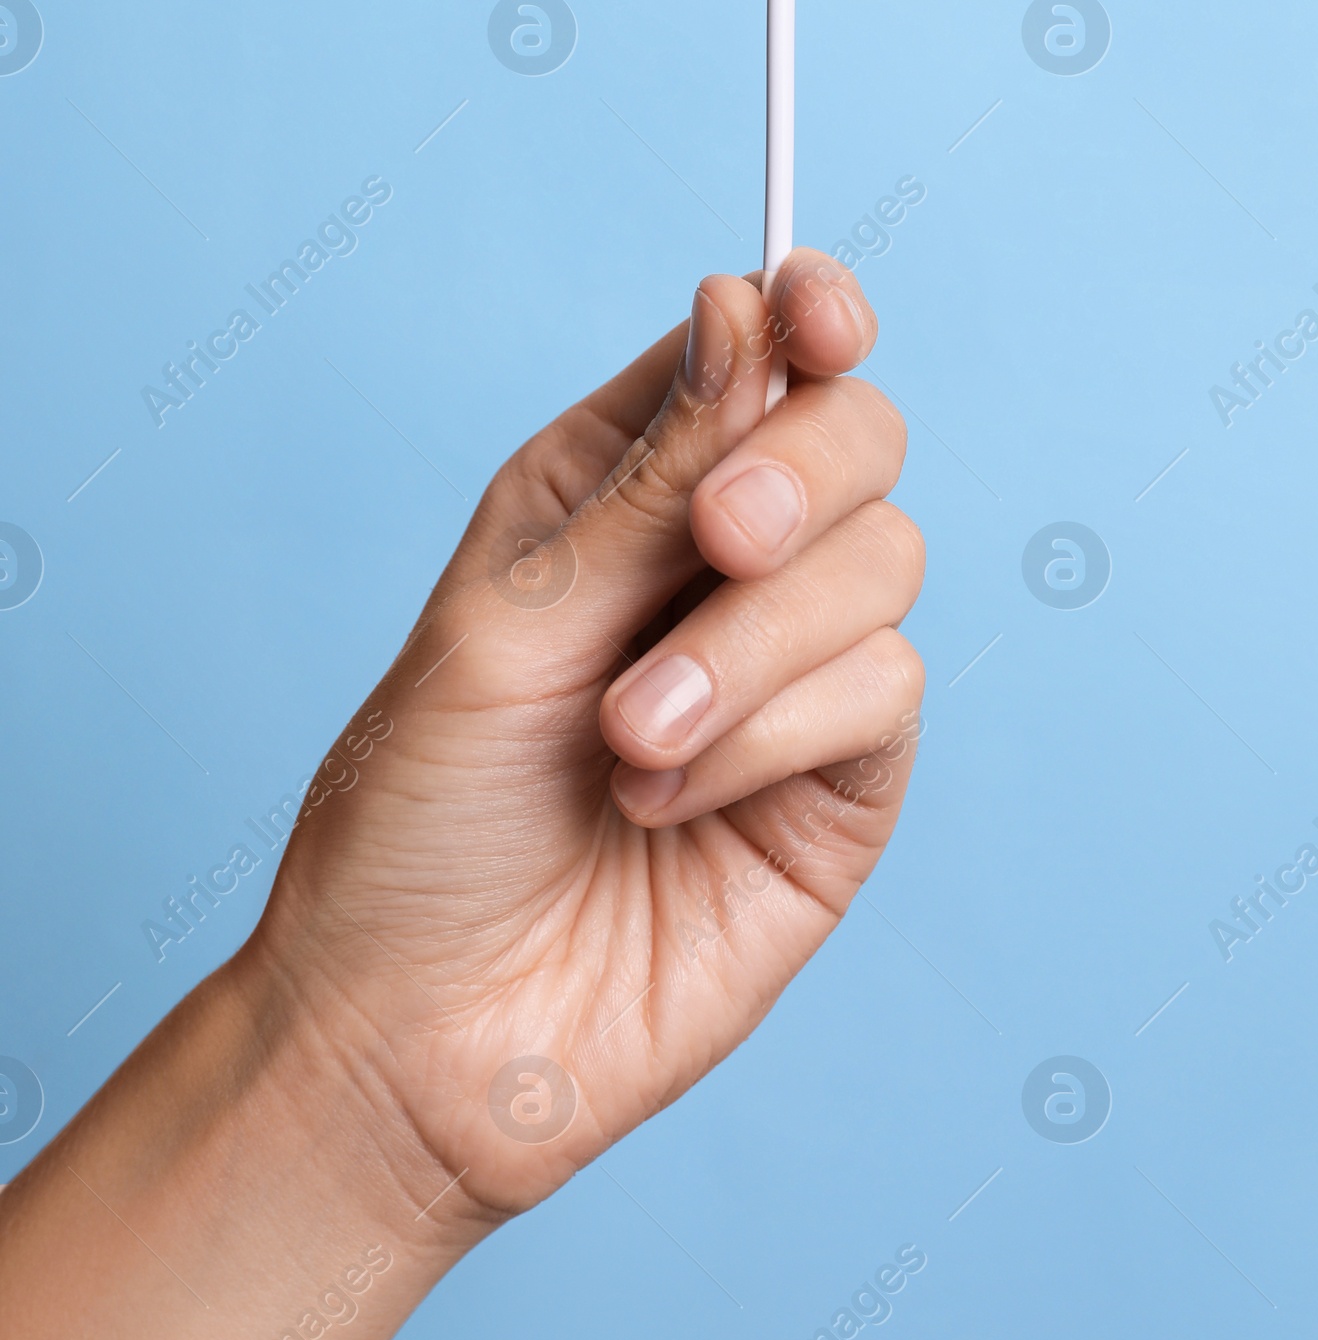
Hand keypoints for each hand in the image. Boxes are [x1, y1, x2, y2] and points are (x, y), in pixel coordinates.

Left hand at [250, 250, 924, 1220]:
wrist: (411, 1035)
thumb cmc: (417, 820)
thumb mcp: (512, 615)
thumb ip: (651, 474)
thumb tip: (747, 304)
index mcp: (620, 486)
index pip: (759, 351)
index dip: (809, 311)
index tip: (815, 314)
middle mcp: (720, 566)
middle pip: (856, 436)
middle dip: (800, 473)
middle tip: (715, 541)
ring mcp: (791, 676)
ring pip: (885, 561)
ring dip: (751, 646)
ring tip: (626, 739)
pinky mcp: (838, 788)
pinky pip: (881, 692)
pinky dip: (770, 733)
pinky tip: (663, 797)